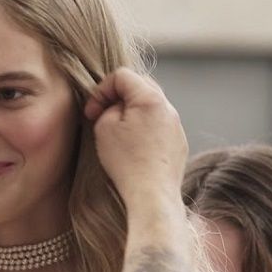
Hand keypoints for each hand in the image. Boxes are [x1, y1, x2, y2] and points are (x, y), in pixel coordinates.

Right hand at [83, 69, 187, 208]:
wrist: (153, 195)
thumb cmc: (127, 162)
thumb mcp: (104, 127)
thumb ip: (108, 107)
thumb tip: (117, 107)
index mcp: (151, 98)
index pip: (122, 76)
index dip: (101, 90)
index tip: (92, 112)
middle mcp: (169, 108)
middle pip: (140, 86)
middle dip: (118, 98)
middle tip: (103, 116)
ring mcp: (177, 126)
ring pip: (151, 107)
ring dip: (133, 114)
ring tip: (119, 134)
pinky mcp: (179, 144)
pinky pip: (160, 127)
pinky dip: (145, 130)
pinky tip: (135, 149)